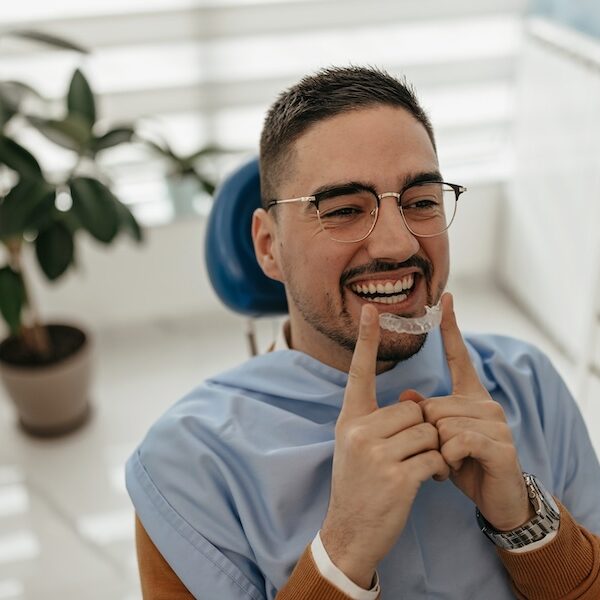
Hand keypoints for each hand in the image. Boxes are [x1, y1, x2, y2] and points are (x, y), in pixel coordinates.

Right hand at [320, 304, 448, 588]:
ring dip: (434, 451)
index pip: (359, 372)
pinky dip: (440, 468)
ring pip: (428, 431)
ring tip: (422, 468)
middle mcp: (359, 430)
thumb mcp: (355, 446)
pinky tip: (431, 480)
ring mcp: (376, 453)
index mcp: (349, 419)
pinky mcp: (397, 476)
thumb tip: (412, 400)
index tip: (371, 309)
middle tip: (415, 454)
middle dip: (423, 431)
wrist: (349, 532)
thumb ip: (378, 420)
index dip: (366, 339)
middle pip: (413, 409)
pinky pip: (435, 456)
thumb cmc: (356, 484)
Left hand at [419, 293, 532, 530]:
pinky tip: (458, 467)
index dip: (451, 328)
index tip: (446, 298)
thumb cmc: (465, 464)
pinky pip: (456, 441)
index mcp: (471, 396)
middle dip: (428, 435)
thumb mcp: (440, 438)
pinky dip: (448, 459)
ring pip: (442, 424)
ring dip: (438, 450)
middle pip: (434, 406)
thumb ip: (425, 415)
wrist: (498, 500)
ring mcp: (496, 422)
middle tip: (441, 453)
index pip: (458, 355)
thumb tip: (406, 396)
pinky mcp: (501, 445)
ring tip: (451, 462)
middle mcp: (486, 402)